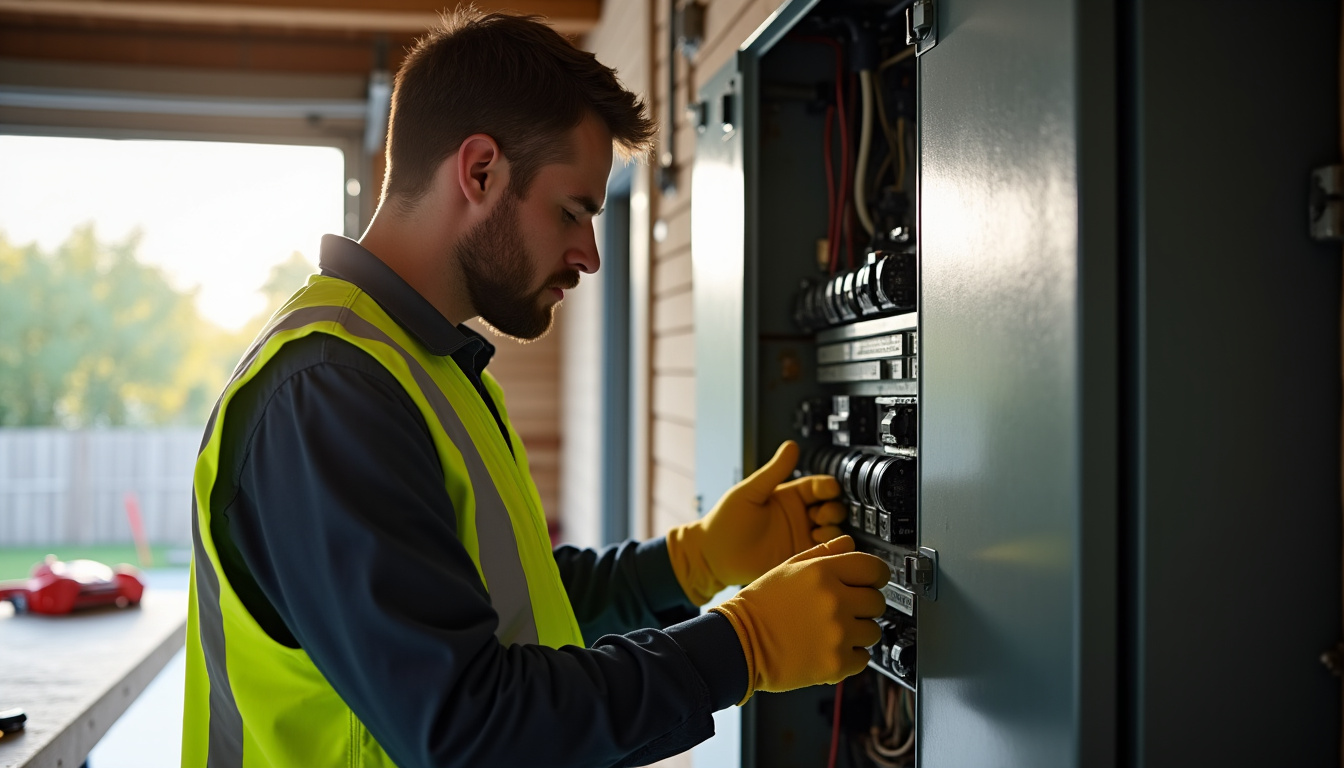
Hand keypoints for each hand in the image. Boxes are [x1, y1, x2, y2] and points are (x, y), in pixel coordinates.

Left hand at [666, 441, 846, 604]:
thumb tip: (791, 446)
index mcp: (788, 496)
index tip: (830, 488)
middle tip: (821, 513)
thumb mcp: (751, 491)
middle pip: (832, 508)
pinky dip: (828, 548)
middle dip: (834, 508)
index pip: (818, 487)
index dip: (827, 487)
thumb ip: (773, 471)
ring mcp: (799, 537)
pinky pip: (822, 553)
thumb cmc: (725, 521)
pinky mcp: (798, 557)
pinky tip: (818, 545)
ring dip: (832, 528)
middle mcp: (798, 516)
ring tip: (819, 530)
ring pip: (832, 530)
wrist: (713, 556)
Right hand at [711, 536, 889, 702]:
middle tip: (844, 611)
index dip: (876, 576)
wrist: (739, 643)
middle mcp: (834, 600)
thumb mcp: (787, 567)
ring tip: (832, 632)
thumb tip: (850, 544)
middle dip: (864, 606)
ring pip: (873, 631)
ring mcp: (837, 633)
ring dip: (858, 632)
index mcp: (822, 572)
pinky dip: (850, 656)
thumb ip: (822, 553)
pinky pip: (863, 658)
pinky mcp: (836, 662)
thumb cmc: (761, 605)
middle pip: (877, 601)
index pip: (874, 568)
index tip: (871, 583)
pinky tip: (829, 649)